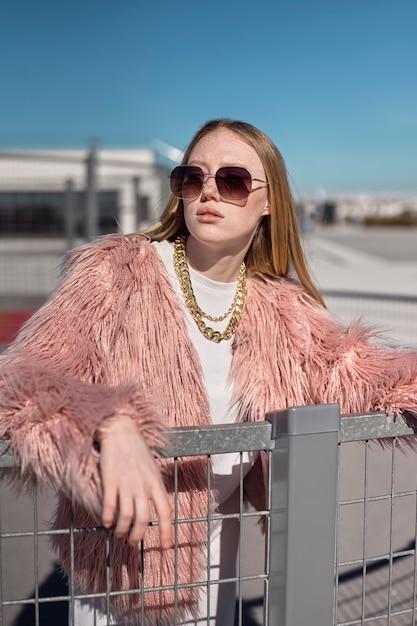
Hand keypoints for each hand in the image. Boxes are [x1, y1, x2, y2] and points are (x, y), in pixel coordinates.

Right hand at [96, 414, 172, 547]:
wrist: (120, 430)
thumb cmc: (136, 449)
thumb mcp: (152, 467)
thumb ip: (154, 486)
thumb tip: (156, 506)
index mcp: (155, 482)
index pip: (166, 511)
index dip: (167, 531)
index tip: (166, 547)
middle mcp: (142, 485)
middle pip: (143, 519)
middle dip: (137, 535)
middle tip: (132, 541)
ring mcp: (126, 483)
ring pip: (126, 517)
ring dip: (122, 530)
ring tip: (119, 533)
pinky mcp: (110, 480)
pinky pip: (109, 506)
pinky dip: (107, 518)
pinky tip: (106, 522)